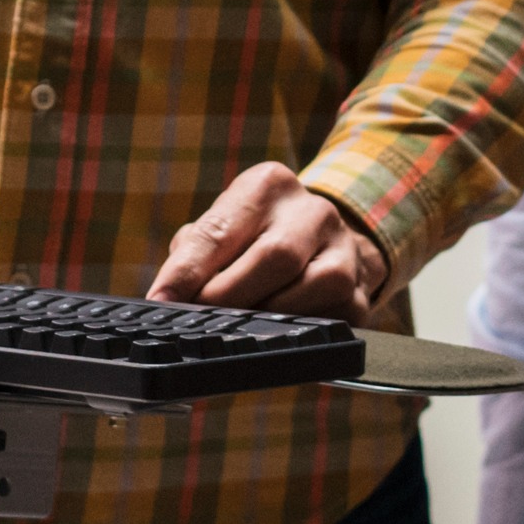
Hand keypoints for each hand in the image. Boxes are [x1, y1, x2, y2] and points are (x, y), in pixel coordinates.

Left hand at [143, 161, 386, 321]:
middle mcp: (314, 211)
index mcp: (268, 185)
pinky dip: (298, 333)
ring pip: (313, 287)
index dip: (189, 270)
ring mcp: (345, 251)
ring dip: (268, 316)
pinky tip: (275, 338)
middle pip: (275, 256)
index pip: (223, 228)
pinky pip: (332, 319)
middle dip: (230, 295)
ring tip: (235, 331)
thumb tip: (168, 297)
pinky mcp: (361, 294)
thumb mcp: (223, 228)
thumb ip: (195, 255)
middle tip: (199, 321)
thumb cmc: (254, 239)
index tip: (162, 300)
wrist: (323, 245)